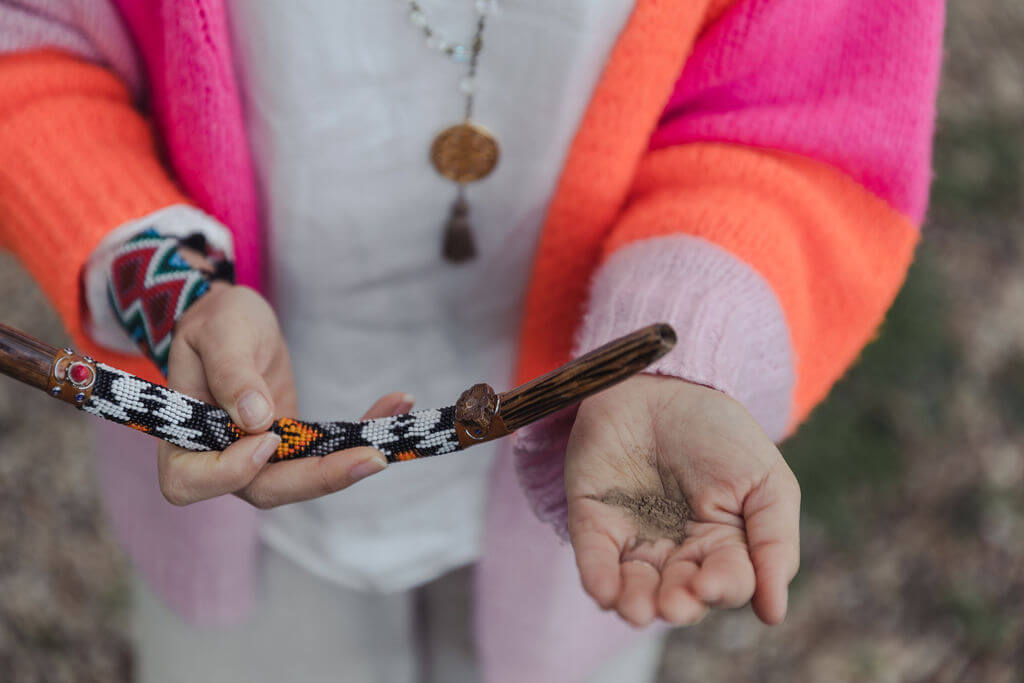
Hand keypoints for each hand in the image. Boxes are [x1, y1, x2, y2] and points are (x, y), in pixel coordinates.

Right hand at [157, 283, 408, 507]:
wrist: (236, 320)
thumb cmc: (217, 321)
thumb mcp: (219, 332)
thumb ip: (232, 372)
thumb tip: (256, 420)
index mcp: (181, 436)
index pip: (191, 480)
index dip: (231, 471)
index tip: (267, 438)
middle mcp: (219, 459)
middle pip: (264, 490)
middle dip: (320, 478)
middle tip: (372, 458)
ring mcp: (259, 457)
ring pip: (304, 479)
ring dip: (349, 462)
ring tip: (391, 438)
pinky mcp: (293, 446)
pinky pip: (327, 452)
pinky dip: (362, 434)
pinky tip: (396, 405)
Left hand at [565, 374, 799, 627]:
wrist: (665, 380)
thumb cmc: (720, 432)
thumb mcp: (765, 481)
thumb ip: (775, 542)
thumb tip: (773, 613)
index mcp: (722, 546)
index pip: (725, 582)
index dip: (720, 588)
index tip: (711, 583)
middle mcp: (676, 551)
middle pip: (677, 594)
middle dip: (676, 603)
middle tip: (673, 603)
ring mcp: (633, 537)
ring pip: (633, 587)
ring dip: (635, 603)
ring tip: (636, 609)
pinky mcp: (594, 520)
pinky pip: (594, 557)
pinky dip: (598, 578)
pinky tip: (606, 592)